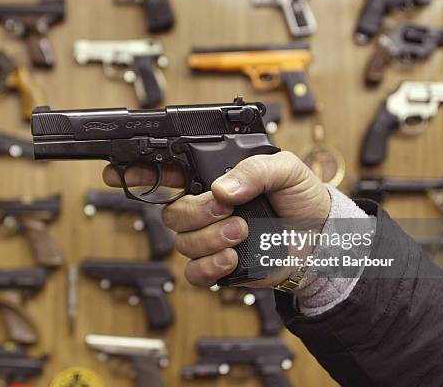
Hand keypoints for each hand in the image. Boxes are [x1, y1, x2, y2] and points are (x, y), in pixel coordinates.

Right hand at [103, 151, 330, 286]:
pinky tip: (232, 257)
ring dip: (210, 238)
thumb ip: (255, 170)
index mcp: (214, 180)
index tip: (121, 172)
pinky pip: (193, 273)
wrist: (321, 240)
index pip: (168, 173)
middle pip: (170, 212)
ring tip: (241, 231)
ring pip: (181, 242)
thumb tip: (222, 189)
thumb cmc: (302, 199)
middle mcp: (206, 209)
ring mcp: (210, 238)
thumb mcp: (286, 169)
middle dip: (196, 211)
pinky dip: (210, 266)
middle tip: (226, 208)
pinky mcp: (218, 266)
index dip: (142, 172)